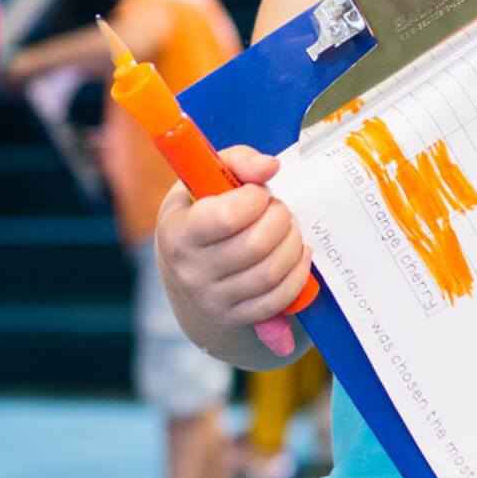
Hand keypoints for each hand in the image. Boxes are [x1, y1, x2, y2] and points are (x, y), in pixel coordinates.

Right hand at [155, 145, 312, 328]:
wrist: (186, 268)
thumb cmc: (202, 212)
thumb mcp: (207, 179)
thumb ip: (239, 161)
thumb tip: (270, 167)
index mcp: (179, 233)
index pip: (226, 218)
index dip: (254, 199)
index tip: (257, 193)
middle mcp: (191, 271)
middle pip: (256, 245)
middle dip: (280, 218)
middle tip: (278, 209)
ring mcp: (212, 299)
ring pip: (271, 272)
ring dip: (292, 243)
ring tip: (287, 229)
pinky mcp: (234, 316)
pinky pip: (278, 299)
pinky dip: (297, 273)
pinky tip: (297, 254)